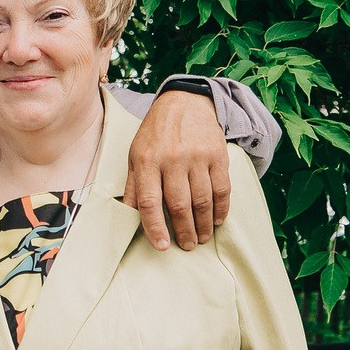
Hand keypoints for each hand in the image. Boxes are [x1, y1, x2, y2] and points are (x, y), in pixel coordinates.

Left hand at [125, 89, 233, 250]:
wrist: (185, 103)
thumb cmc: (155, 136)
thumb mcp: (135, 157)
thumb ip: (133, 187)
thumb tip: (127, 216)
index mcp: (147, 162)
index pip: (150, 203)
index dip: (155, 228)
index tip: (162, 246)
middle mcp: (172, 160)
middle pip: (179, 205)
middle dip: (184, 231)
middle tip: (188, 246)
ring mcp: (197, 157)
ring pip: (203, 200)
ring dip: (204, 225)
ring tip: (202, 238)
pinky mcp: (217, 155)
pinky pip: (222, 188)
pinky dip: (221, 208)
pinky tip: (217, 219)